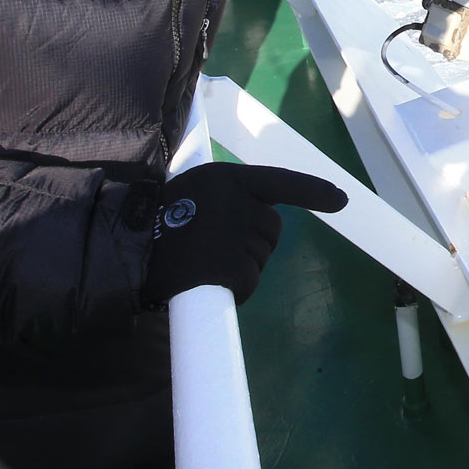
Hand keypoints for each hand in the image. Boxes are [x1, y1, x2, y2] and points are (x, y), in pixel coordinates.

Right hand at [139, 163, 348, 306]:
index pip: (281, 181)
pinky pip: (248, 283)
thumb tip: (266, 220)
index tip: (340, 201)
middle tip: (212, 247)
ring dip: (240, 268)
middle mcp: (238, 201)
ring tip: (202, 262)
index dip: (313, 191)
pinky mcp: (229, 264)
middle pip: (271, 231)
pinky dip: (234, 289)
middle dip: (251, 244)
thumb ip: (230, 201)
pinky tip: (206, 281)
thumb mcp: (197, 193)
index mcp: (229, 179)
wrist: (127, 247)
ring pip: (260, 259)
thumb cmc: (159, 221)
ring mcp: (235, 234)